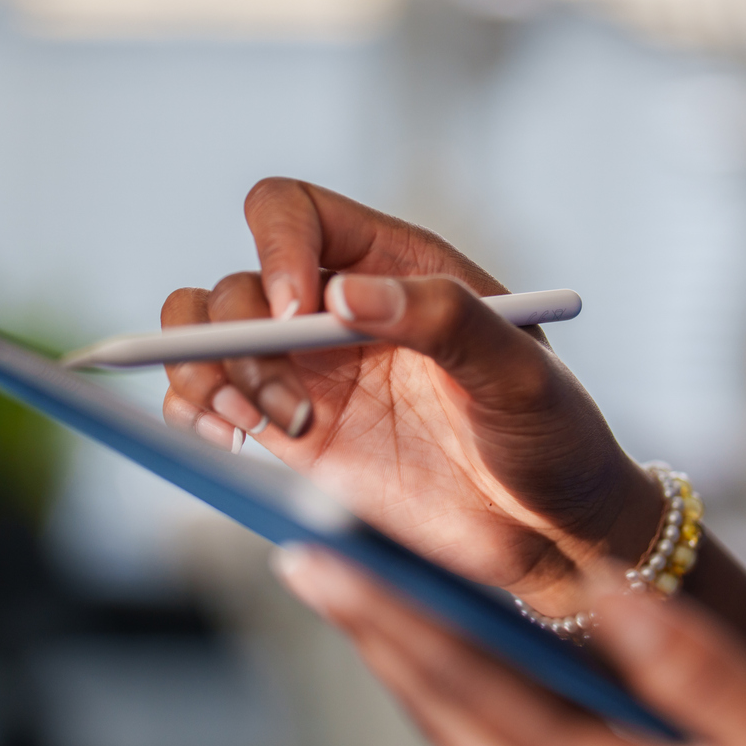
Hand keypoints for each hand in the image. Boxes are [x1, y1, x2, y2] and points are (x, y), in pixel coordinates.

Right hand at [161, 179, 659, 613]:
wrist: (554, 533)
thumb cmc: (555, 439)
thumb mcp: (522, 372)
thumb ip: (445, 319)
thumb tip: (346, 294)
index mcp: (396, 266)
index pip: (293, 212)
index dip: (275, 247)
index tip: (295, 314)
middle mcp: (340, 311)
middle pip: (235, 283)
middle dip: (234, 336)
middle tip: (285, 405)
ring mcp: (310, 374)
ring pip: (205, 337)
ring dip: (201, 372)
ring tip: (250, 425)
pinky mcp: (294, 437)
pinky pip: (208, 403)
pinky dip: (191, 413)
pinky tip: (225, 443)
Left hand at [272, 543, 745, 745]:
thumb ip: (686, 661)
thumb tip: (595, 584)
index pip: (469, 686)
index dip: (387, 611)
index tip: (316, 553)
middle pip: (449, 718)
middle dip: (377, 633)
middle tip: (308, 555)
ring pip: (478, 744)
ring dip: (420, 667)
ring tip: (368, 595)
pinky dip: (480, 701)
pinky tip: (473, 659)